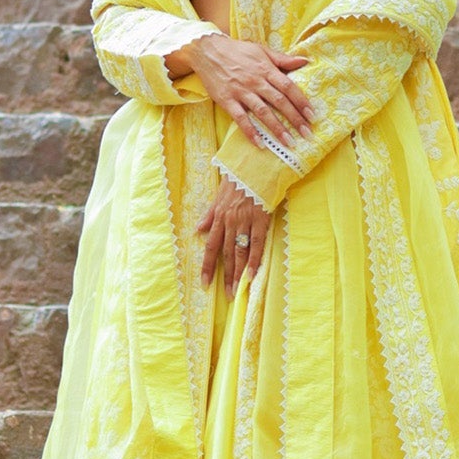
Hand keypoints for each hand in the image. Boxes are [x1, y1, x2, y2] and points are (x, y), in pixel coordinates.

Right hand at [187, 34, 312, 151]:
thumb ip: (283, 59)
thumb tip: (305, 61)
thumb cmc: (237, 51)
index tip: (312, 116)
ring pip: (263, 112)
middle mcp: (256, 81)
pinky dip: (250, 131)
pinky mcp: (227, 100)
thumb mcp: (261, 50)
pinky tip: (260, 143)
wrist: (207, 50)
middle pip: (279, 102)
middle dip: (295, 119)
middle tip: (307, 134)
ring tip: (289, 142)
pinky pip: (240, 118)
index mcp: (266, 69)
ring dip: (277, 128)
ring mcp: (241, 91)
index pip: (288, 87)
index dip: (301, 102)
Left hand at [197, 178, 271, 295]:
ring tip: (238, 290)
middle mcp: (229, 221)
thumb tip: (198, 230)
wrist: (256, 164)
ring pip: (239, 251)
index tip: (205, 283)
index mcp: (219, 217)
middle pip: (226, 253)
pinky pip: (256, 242)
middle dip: (226, 276)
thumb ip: (210, 215)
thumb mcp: (219, 195)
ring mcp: (244, 220)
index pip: (211, 246)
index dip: (208, 266)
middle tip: (228, 295)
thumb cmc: (239, 179)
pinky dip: (254, 259)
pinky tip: (252, 274)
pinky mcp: (260, 218)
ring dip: (238, 273)